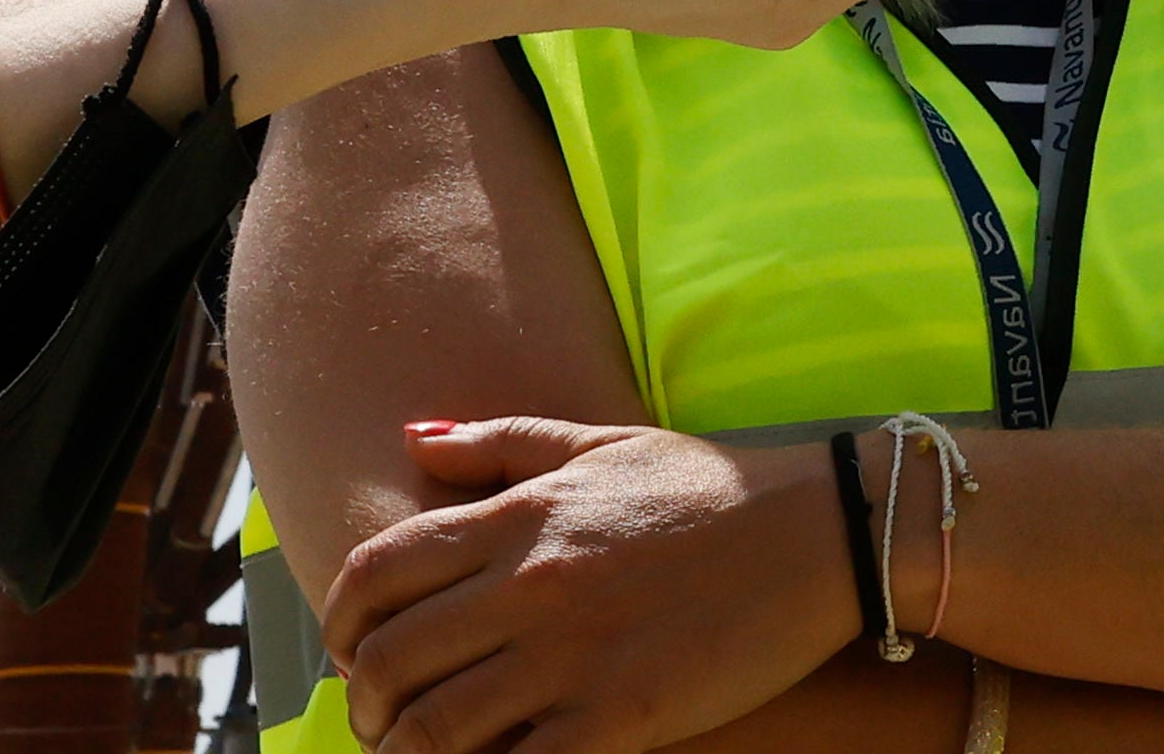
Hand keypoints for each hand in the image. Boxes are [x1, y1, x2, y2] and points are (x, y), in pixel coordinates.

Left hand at [320, 416, 851, 753]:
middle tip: (384, 718)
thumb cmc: (710, 488)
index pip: (375, 571)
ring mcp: (572, 655)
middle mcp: (531, 584)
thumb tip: (410, 439)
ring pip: (433, 731)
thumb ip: (501, 443)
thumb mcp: (603, 443)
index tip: (350, 650)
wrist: (825, 531)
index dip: (338, 621)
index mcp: (521, 516)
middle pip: (388, 660)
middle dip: (366, 703)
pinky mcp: (618, 716)